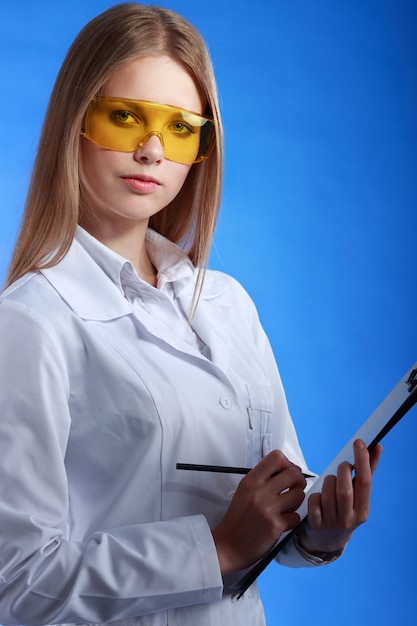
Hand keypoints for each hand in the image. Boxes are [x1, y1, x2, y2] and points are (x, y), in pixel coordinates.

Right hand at [212, 450, 306, 573]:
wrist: (228, 545)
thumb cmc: (237, 519)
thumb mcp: (244, 491)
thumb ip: (263, 479)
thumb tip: (288, 470)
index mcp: (251, 481)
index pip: (276, 457)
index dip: (287, 464)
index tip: (286, 473)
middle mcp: (259, 492)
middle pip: (293, 474)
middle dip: (298, 481)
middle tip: (293, 489)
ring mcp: (268, 509)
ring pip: (299, 495)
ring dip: (296, 501)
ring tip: (286, 507)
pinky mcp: (275, 526)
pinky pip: (296, 516)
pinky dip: (292, 520)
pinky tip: (281, 522)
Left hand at [298, 439, 382, 554]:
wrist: (328, 540)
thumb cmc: (346, 509)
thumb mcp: (358, 496)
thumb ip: (367, 472)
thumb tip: (377, 447)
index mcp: (363, 511)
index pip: (365, 483)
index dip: (362, 461)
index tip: (359, 443)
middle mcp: (349, 519)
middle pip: (344, 490)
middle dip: (342, 471)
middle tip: (343, 466)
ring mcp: (331, 523)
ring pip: (327, 494)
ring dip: (328, 481)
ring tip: (330, 482)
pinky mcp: (315, 524)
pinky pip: (313, 502)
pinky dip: (314, 495)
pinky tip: (318, 497)